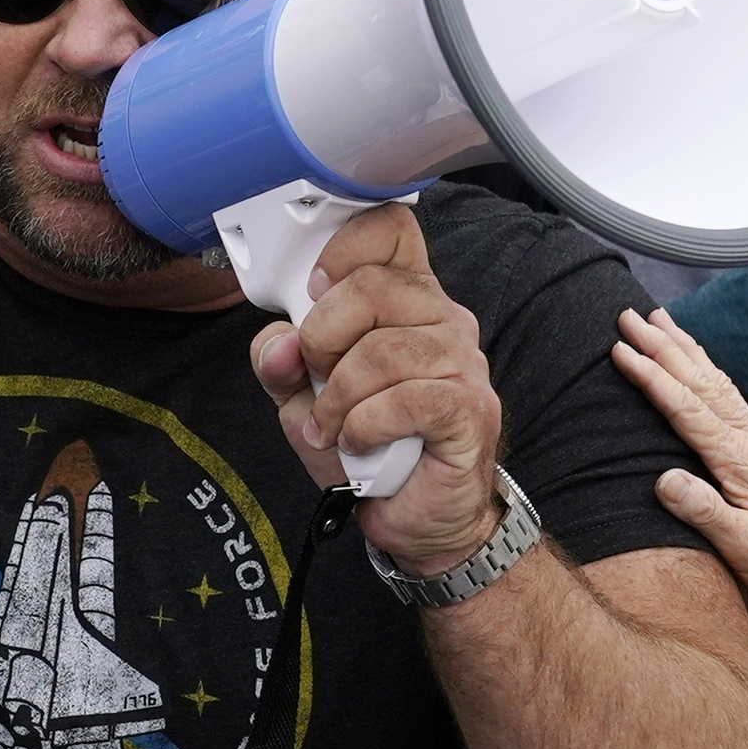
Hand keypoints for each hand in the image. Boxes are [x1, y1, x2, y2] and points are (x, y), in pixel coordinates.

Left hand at [244, 202, 507, 576]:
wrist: (415, 517)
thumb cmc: (368, 448)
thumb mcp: (302, 400)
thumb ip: (279, 362)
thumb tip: (279, 343)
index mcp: (406, 299)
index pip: (390, 231)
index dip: (346, 246)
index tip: (314, 286)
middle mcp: (442, 319)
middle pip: (373, 287)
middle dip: (323, 338)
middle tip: (316, 378)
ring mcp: (462, 362)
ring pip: (382, 350)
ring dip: (339, 397)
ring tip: (332, 426)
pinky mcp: (468, 408)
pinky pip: (404, 399)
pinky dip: (365, 425)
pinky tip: (359, 442)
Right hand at [609, 307, 747, 620]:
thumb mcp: (745, 551)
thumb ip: (706, 513)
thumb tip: (664, 480)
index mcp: (742, 462)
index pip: (688, 409)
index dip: (652, 378)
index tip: (620, 350)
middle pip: (700, 382)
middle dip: (662, 346)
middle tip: (627, 316)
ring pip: (715, 381)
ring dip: (684, 347)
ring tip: (658, 319)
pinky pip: (726, 393)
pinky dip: (703, 367)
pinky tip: (694, 360)